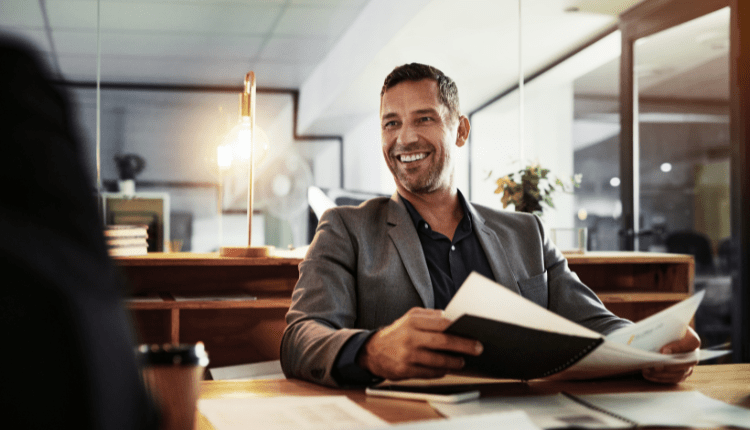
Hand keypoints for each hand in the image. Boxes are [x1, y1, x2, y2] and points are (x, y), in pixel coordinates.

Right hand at [356, 307, 482, 380]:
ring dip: (454, 362)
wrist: (373, 351)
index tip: (474, 332)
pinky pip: (430, 372)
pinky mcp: (405, 371)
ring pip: (438, 361)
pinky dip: (441, 371)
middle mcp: (410, 337)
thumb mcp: (411, 317)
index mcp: (413, 321)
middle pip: (443, 342)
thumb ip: (431, 316)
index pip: (442, 323)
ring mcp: (407, 355)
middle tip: (477, 348)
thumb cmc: (398, 332)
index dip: (460, 329)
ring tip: (462, 361)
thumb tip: (454, 318)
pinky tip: (447, 368)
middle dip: (464, 346)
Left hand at [642, 326, 700, 383]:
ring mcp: (688, 366)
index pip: (692, 342)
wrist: (665, 337)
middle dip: (671, 366)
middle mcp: (693, 353)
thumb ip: (662, 331)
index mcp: (691, 339)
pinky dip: (660, 378)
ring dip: (662, 374)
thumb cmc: (664, 331)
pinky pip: (673, 379)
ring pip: (680, 374)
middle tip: (656, 366)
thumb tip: (654, 342)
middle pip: (688, 362)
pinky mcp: (681, 374)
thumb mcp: (665, 327)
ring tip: (647, 370)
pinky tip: (647, 374)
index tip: (664, 350)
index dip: (679, 347)